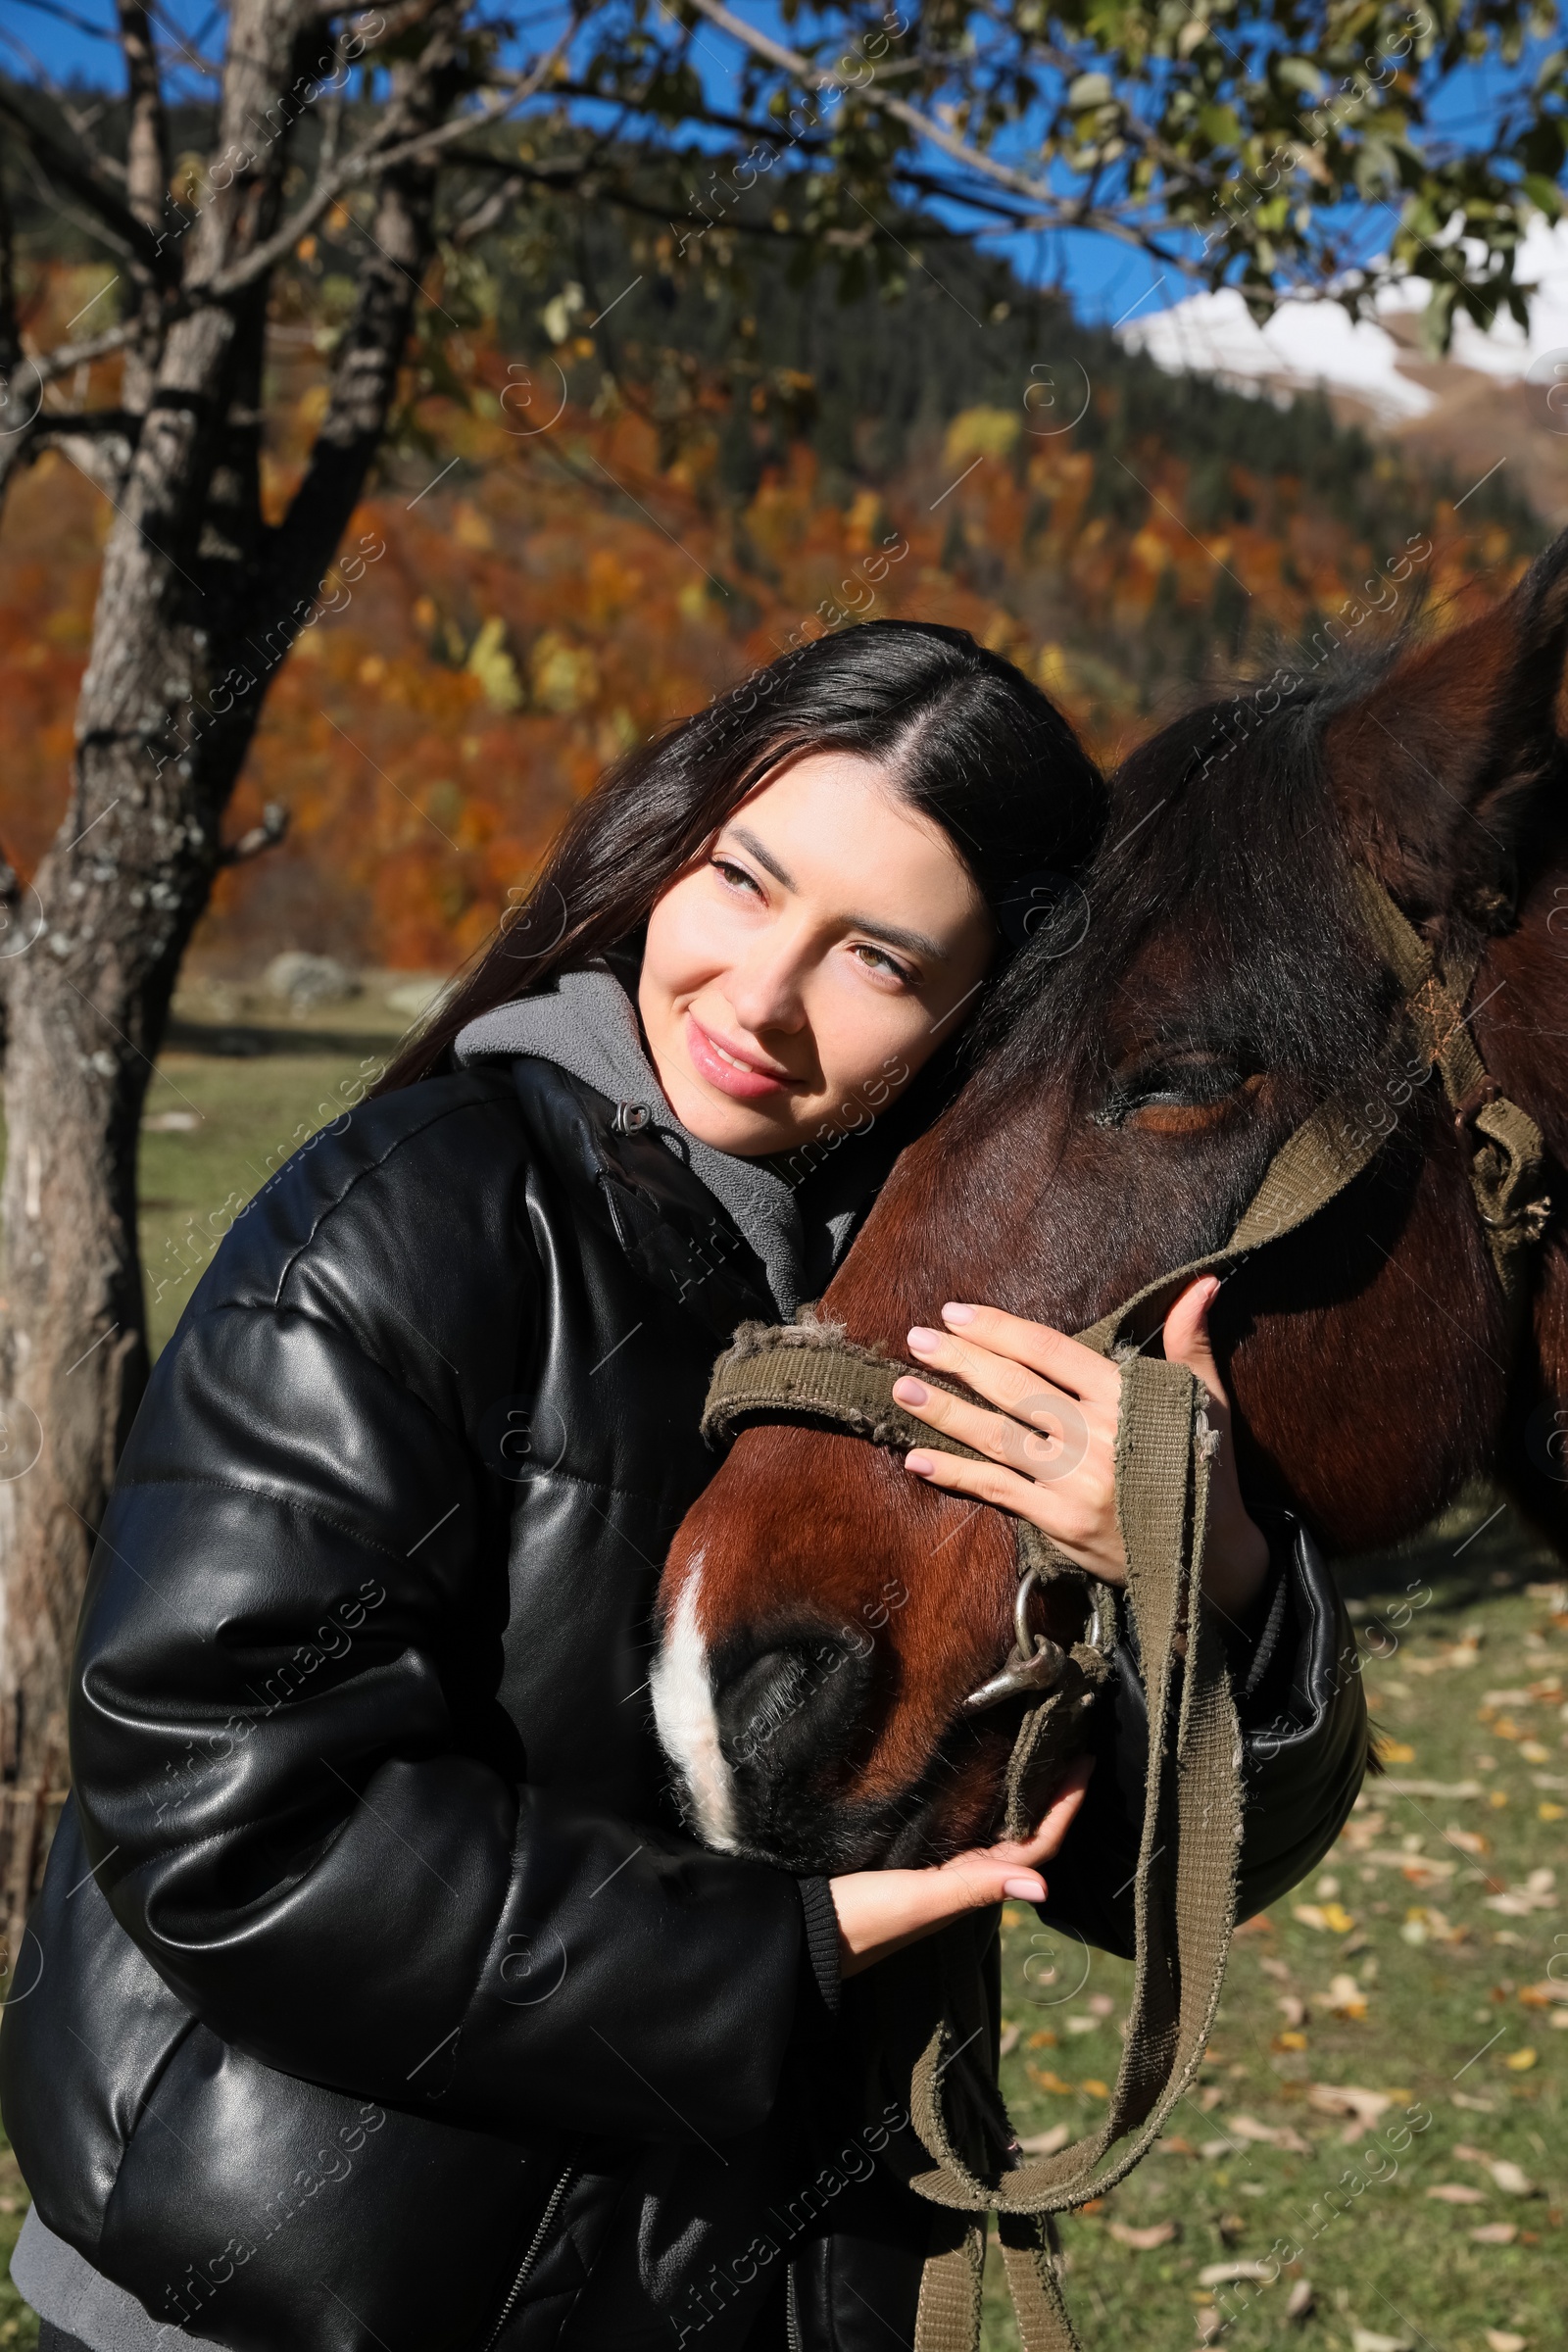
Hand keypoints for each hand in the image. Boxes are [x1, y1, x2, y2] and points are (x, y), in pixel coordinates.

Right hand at [829, 1757, 1091, 1976]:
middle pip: (1022, 1833)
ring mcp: (935, 1865)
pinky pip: (960, 1822)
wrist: (800, 1931)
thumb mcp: (918, 1901)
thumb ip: (973, 1888)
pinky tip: (977, 1771)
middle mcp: (961, 1875)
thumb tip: (1042, 1888)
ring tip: (1035, 1748)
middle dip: (1049, 1793)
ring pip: (995, 1827)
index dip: (1064, 1807)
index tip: (1085, 1760)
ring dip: (1020, 1793)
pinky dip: (980, 1796)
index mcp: (970, 1885)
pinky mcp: (906, 1854)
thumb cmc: (861, 1920)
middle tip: (1067, 1742)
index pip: (1034, 1845)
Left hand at [890, 1278, 1268, 1620]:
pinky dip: (956, 1474)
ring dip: (944, 1411)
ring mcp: (1075, 1481)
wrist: (1212, 1558)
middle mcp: (1097, 1436)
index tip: (956, 1313)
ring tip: (903, 1388)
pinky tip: (918, 1459)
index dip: (998, 1329)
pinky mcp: (1060, 1522)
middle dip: (960, 1360)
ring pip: (997, 1436)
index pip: (1050, 1351)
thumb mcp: (1206, 1400)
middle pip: (1014, 1388)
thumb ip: (1191, 1341)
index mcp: (1126, 1398)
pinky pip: (998, 1490)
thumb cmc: (1203, 1468)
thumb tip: (1202, 1284)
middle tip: (916, 1338)